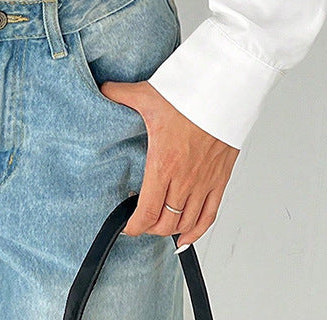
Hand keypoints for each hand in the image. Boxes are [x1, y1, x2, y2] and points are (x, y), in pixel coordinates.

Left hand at [99, 80, 239, 248]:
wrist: (224, 93)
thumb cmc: (189, 95)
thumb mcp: (146, 94)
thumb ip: (120, 94)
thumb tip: (102, 90)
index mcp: (164, 163)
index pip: (148, 210)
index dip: (134, 226)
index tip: (126, 226)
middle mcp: (184, 178)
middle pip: (165, 222)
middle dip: (149, 227)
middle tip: (139, 221)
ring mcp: (204, 182)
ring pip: (186, 222)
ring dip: (170, 229)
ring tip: (158, 226)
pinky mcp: (219, 179)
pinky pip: (210, 215)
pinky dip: (197, 230)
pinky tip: (187, 235)